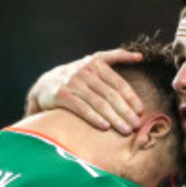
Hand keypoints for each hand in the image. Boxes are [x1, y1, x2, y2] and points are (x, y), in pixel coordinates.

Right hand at [23, 48, 144, 133]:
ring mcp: (72, 82)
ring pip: (98, 103)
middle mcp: (85, 70)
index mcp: (95, 62)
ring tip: (125, 130)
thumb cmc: (76, 79)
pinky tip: (105, 127)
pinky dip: (94, 118)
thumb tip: (139, 57)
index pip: (118, 82)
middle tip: (136, 125)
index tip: (141, 111)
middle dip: (125, 111)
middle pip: (110, 94)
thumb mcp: (93, 64)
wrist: (45, 86)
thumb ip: (114, 58)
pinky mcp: (62, 95)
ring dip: (114, 118)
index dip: (131, 97)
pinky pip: (82, 108)